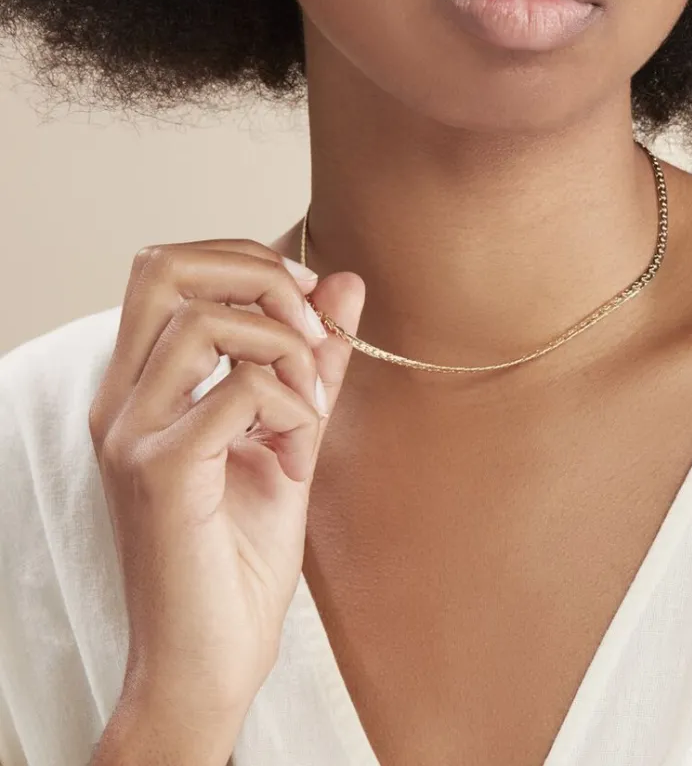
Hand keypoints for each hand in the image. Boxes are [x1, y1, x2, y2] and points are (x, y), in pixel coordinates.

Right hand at [87, 239, 364, 756]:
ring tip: (311, 403)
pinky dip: (291, 403)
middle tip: (308, 323)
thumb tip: (344, 283)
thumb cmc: (242, 554)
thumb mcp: (291, 436)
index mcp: (142, 386)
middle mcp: (120, 400)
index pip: (165, 267)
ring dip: (285, 348)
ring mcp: (132, 434)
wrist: (211, 658)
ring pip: (204, 322)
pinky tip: (298, 448)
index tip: (307, 299)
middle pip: (164, 267)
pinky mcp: (161, 472)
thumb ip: (312, 360)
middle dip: (256, 273)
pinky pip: (238, 391)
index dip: (244, 259)